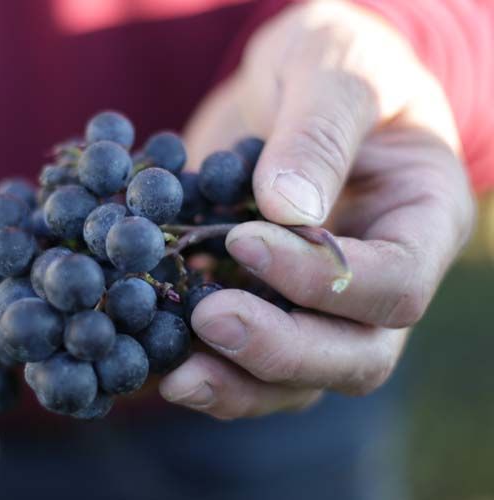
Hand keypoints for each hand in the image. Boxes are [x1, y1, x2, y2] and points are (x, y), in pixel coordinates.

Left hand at [159, 0, 475, 418]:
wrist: (293, 79)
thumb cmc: (332, 60)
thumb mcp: (331, 71)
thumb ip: (318, 135)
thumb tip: (285, 212)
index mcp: (422, 222)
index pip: (392, 283)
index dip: (321, 278)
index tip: (244, 241)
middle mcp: (381, 280)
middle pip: (354, 357)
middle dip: (279, 350)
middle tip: (208, 320)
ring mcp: (323, 304)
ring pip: (299, 379)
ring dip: (236, 383)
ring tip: (173, 373)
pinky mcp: (269, 304)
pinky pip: (248, 362)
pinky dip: (205, 366)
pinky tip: (154, 354)